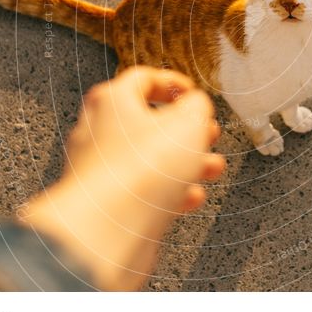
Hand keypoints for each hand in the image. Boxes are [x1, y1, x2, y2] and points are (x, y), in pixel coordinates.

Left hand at [19, 66, 223, 289]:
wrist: (107, 232)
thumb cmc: (141, 170)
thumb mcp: (187, 123)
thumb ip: (197, 106)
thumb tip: (196, 105)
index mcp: (111, 101)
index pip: (143, 80)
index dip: (173, 83)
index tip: (193, 93)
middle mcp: (99, 132)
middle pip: (147, 122)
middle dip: (185, 129)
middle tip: (208, 133)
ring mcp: (101, 170)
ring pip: (149, 159)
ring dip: (185, 162)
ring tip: (212, 167)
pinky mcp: (107, 204)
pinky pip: (142, 191)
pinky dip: (170, 192)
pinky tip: (191, 197)